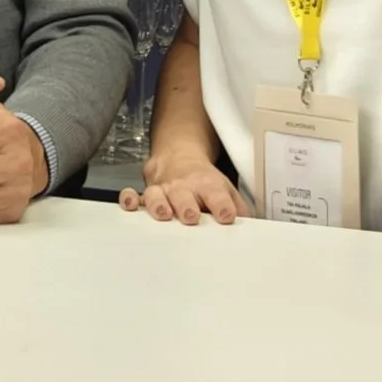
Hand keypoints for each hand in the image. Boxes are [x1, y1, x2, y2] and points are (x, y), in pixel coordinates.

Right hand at [120, 151, 248, 225]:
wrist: (178, 154)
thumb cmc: (202, 179)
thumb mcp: (225, 188)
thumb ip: (238, 207)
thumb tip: (252, 226)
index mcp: (206, 184)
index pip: (216, 194)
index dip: (222, 205)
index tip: (226, 216)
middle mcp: (183, 186)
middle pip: (184, 194)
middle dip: (186, 206)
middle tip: (191, 216)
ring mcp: (162, 189)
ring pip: (157, 195)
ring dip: (159, 204)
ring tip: (163, 214)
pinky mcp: (146, 192)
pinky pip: (134, 194)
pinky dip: (129, 199)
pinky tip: (130, 205)